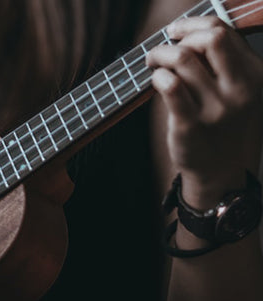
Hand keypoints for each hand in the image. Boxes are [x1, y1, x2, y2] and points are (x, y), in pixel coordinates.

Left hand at [146, 17, 262, 206]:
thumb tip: (188, 30)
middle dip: (179, 37)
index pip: (222, 30)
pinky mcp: (191, 125)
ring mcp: (216, 109)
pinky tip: (155, 81)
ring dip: (159, 55)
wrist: (220, 169)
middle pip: (210, 38)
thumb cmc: (223, 122)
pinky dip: (158, 76)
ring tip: (153, 64)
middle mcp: (239, 89)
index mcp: (254, 74)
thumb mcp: (237, 88)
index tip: (175, 31)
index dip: (192, 25)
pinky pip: (171, 87)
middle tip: (162, 50)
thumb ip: (221, 60)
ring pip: (183, 59)